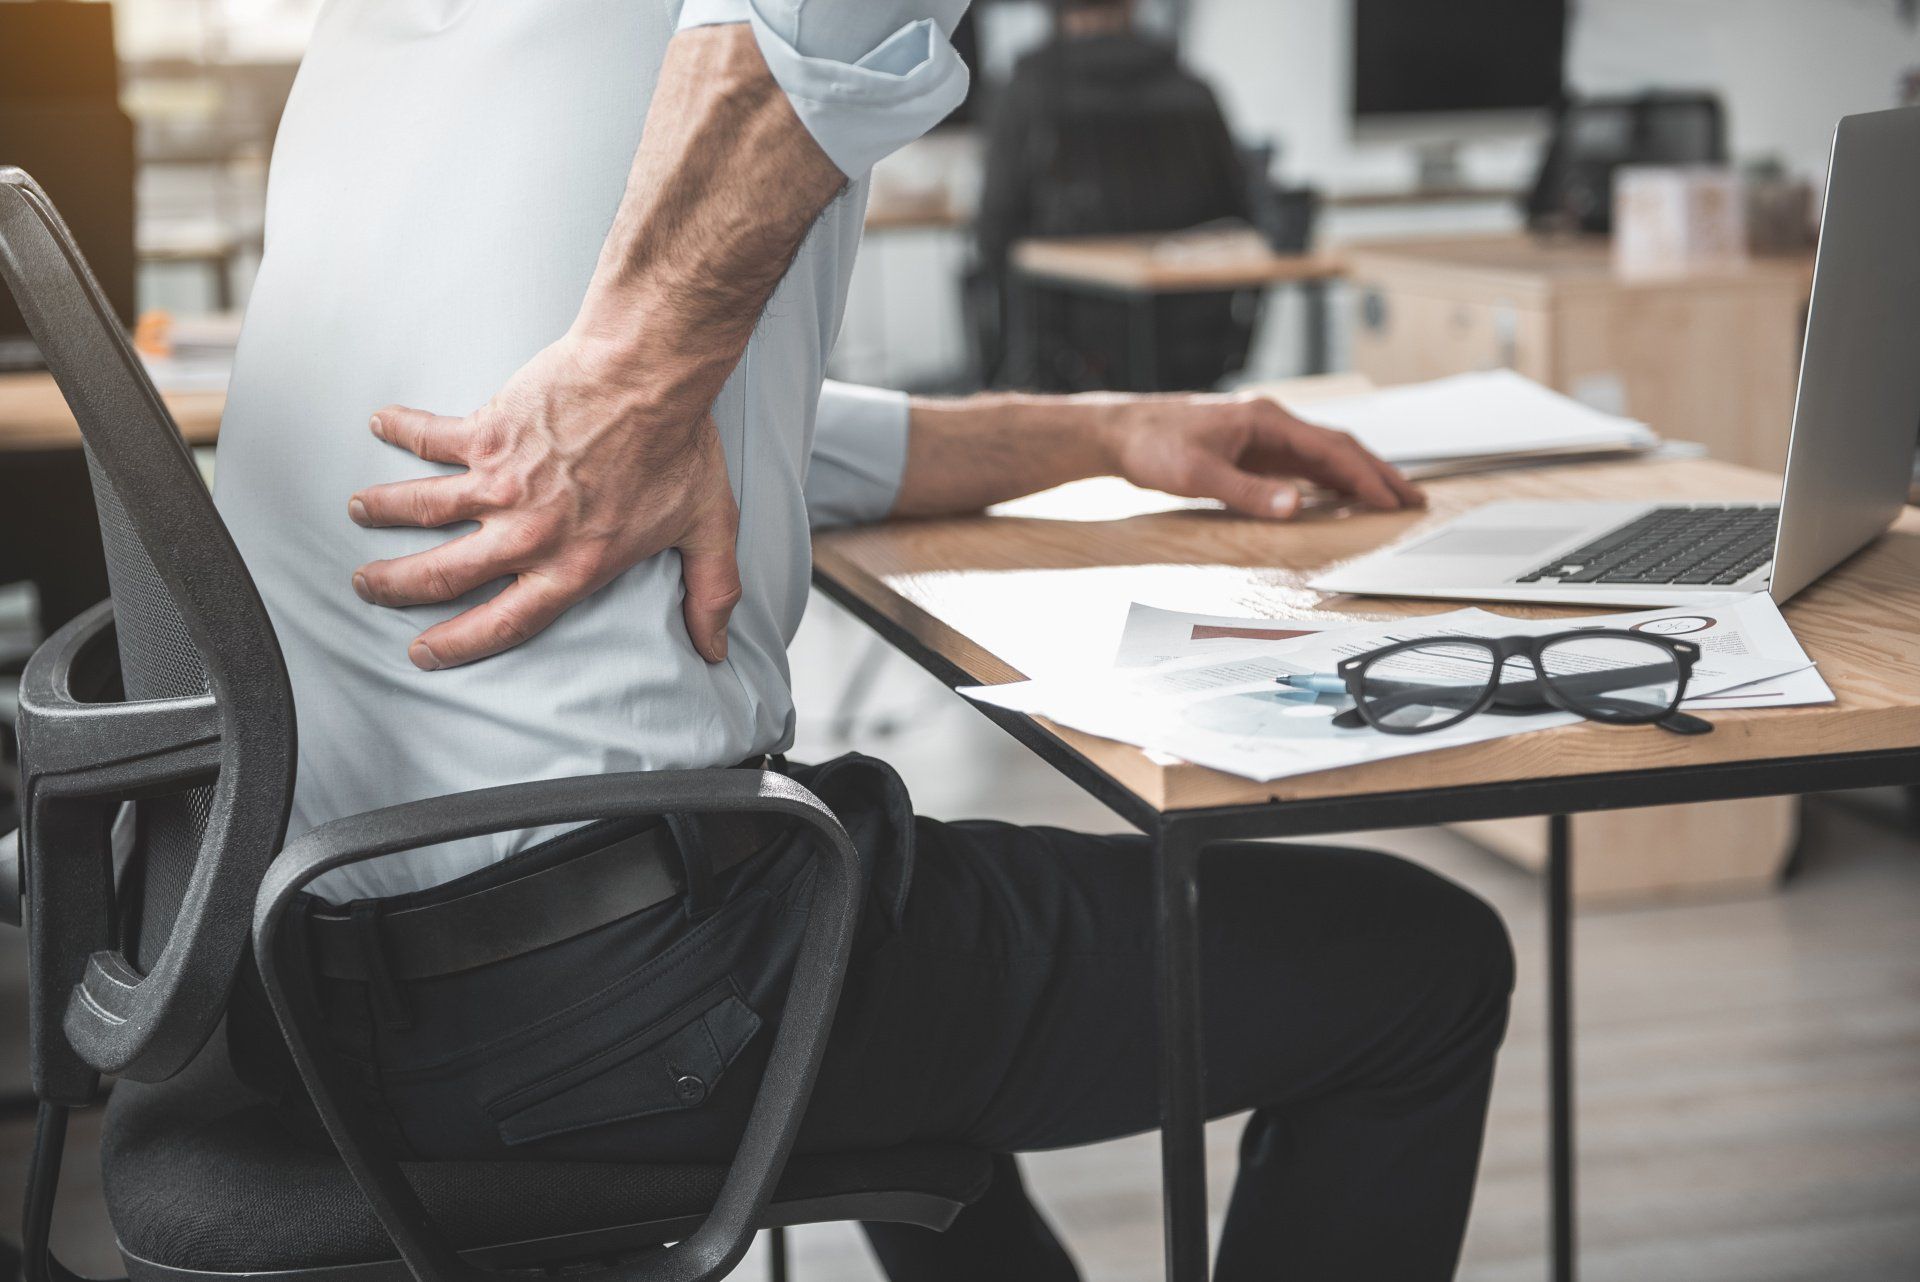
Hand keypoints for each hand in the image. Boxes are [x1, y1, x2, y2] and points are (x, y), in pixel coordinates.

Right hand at [347, 335, 740, 670]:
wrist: (650, 376)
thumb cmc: (680, 447)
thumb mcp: (707, 529)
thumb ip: (710, 593)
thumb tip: (715, 648)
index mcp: (573, 566)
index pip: (505, 623)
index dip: (460, 643)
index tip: (424, 652)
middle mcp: (527, 533)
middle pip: (444, 575)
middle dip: (397, 585)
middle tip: (368, 585)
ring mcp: (500, 483)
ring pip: (422, 508)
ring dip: (384, 511)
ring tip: (359, 512)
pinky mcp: (487, 432)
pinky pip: (430, 436)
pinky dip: (401, 428)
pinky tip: (381, 424)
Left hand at [1104, 393, 1423, 517]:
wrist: (1122, 432)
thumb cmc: (1155, 446)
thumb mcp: (1199, 475)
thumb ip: (1248, 493)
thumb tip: (1295, 507)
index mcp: (1267, 421)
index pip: (1331, 449)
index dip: (1366, 476)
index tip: (1393, 500)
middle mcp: (1272, 423)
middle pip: (1339, 447)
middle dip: (1378, 474)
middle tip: (1413, 500)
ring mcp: (1263, 435)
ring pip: (1324, 454)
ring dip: (1358, 476)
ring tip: (1391, 498)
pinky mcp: (1252, 449)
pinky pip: (1302, 463)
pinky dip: (1329, 478)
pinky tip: (1341, 495)